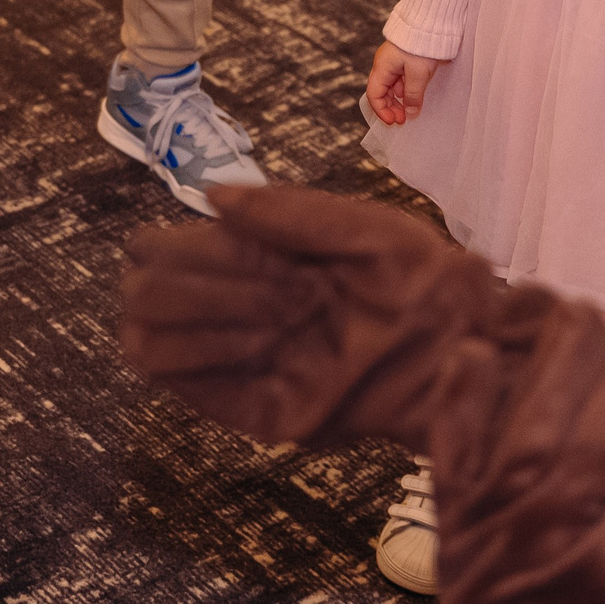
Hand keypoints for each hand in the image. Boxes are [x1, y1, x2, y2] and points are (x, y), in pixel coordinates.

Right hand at [122, 184, 604, 599]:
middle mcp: (231, 310)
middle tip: (277, 286)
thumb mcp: (354, 226)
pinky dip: (207, 358)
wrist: (465, 346)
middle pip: (139, 294)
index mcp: (248, 260)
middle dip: (197, 280)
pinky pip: (187, 390)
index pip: (152, 250)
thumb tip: (206, 192)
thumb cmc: (419, 277)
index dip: (176, 244)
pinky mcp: (257, 413)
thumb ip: (281, 210)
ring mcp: (239, 364)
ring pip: (145, 343)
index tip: (233, 238)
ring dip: (202, 318)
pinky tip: (266, 339)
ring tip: (277, 315)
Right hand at [365, 40, 443, 127]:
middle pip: (381, 92)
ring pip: (391, 88)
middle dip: (390, 108)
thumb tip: (411, 114)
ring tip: (410, 111)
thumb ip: (413, 95)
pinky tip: (414, 96)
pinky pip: (400, 81)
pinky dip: (405, 91)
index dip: (382, 111)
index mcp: (382, 67)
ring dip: (398, 101)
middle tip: (404, 120)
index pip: (374, 94)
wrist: (430, 23)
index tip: (394, 122)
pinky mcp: (403, 61)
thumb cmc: (421, 46)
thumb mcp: (418, 74)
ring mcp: (393, 63)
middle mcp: (384, 65)